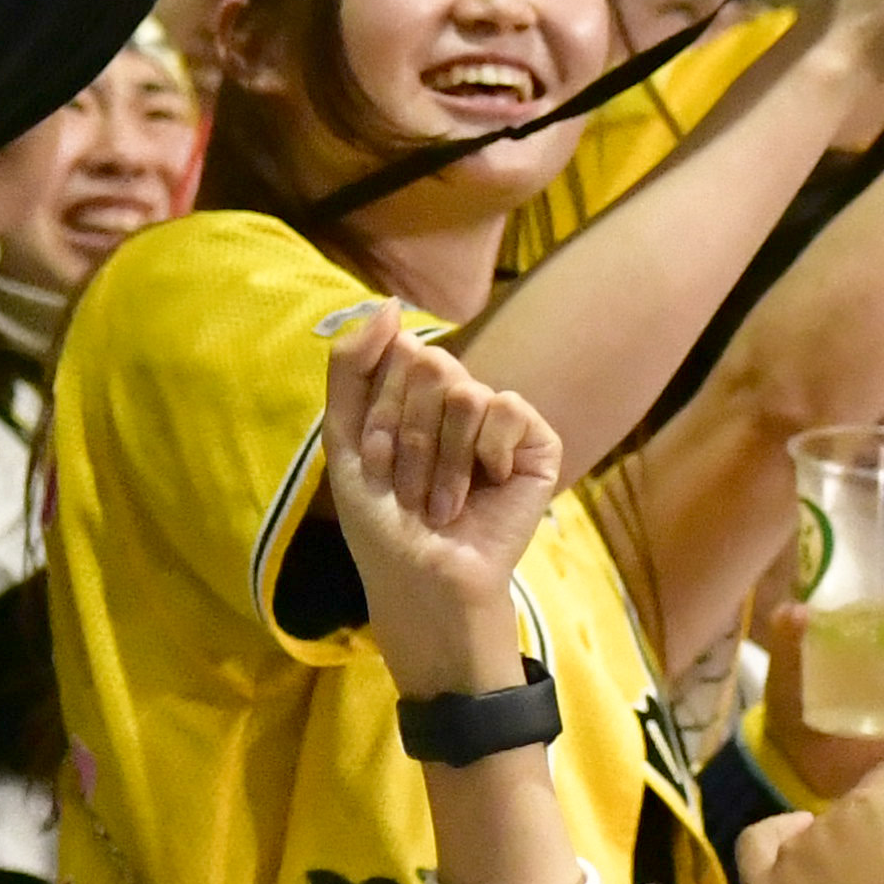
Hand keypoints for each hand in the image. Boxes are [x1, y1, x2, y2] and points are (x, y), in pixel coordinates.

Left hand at [321, 306, 561, 696]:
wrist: (423, 580)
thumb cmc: (382, 523)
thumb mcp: (345, 440)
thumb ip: (352, 366)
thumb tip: (389, 304)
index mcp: (412, 393)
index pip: (396, 356)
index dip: (381, 414)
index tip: (377, 464)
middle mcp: (456, 398)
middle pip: (431, 365)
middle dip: (409, 437)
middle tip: (409, 490)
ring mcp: (497, 419)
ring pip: (465, 391)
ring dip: (441, 458)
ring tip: (441, 503)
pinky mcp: (537, 443)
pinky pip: (508, 408)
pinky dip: (485, 453)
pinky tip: (486, 486)